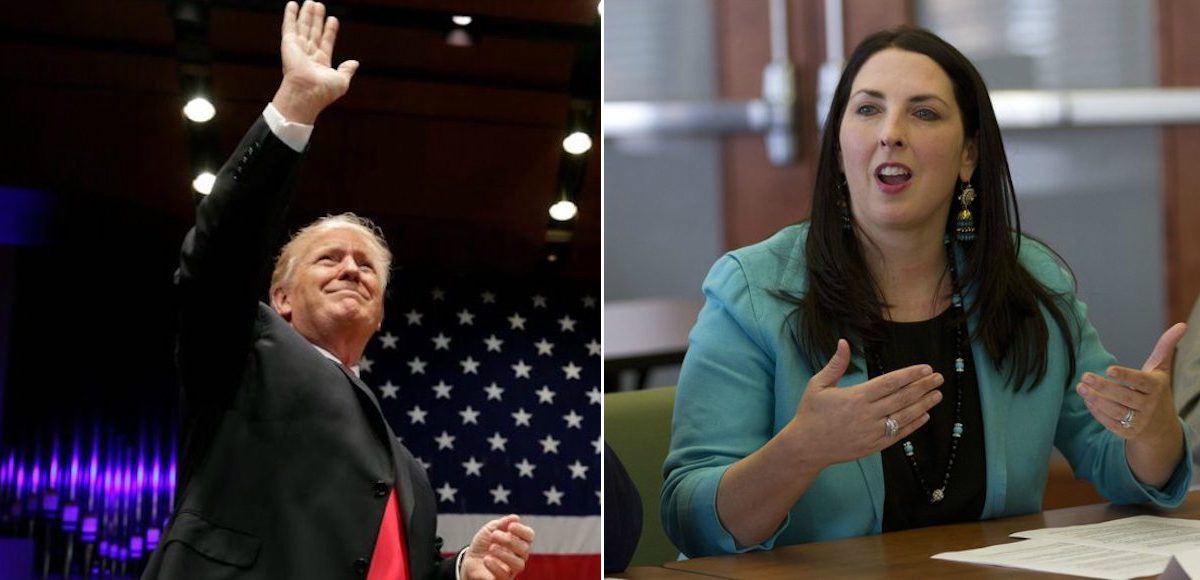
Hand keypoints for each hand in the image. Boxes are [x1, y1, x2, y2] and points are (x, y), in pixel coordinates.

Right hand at [270, 1, 358, 123]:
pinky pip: (289, 26)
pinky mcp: (288, 44)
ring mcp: (298, 48)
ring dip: (307, 14)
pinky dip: (290, 15)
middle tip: (319, 5)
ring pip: (303, 27)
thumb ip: (347, 70)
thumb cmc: (323, 91)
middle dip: (317, 19)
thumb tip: (354, 63)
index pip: (326, 42)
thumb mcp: (341, 81)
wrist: (307, 93)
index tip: (333, 19)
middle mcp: (308, 55)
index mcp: (321, 63)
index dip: (330, 31)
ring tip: (311, 1)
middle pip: (314, 32)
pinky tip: (292, 4)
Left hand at [460, 515, 534, 579]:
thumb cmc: (483, 544)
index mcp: (517, 542)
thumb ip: (502, 523)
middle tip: (494, 535)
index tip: (510, 526)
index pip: (529, 536)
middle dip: (510, 541)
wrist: (469, 559)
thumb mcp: (489, 530)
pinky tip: (486, 559)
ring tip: (491, 547)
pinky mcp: (500, 579)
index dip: (522, 531)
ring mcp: (510, 569)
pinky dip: (496, 567)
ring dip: (505, 554)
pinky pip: (505, 577)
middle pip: (524, 550)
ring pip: (519, 565)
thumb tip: (516, 518)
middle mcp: (518, 556)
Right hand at [785, 339, 943, 468]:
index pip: (890, 383)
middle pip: (902, 398)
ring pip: (904, 416)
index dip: (910, 375)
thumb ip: (835, 364)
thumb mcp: (817, 385)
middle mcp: (867, 414)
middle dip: (923, 387)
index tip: (925, 368)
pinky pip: (898, 434)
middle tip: (939, 378)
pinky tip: (924, 416)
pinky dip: (913, 425)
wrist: (806, 447)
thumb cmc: (810, 414)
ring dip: (923, 405)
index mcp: (856, 397)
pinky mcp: (873, 446)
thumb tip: (843, 342)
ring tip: (937, 395)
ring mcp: (872, 431)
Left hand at [1077, 323, 1187, 440]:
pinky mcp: (1129, 433)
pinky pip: (1110, 424)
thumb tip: (1182, 324)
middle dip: (1102, 387)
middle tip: (1084, 376)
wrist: (1162, 428)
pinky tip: (1087, 400)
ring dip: (1096, 400)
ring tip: (1080, 388)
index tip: (1108, 369)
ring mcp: (1140, 421)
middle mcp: (1150, 406)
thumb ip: (1165, 348)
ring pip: (1115, 411)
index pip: (1140, 382)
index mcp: (1156, 387)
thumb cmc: (1156, 392)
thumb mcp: (1161, 370)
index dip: (1125, 376)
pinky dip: (1097, 412)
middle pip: (1124, 397)